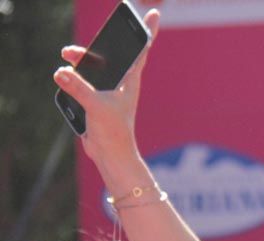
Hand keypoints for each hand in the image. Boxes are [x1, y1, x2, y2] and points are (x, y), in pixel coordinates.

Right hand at [53, 10, 159, 181]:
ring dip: (80, 61)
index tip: (154, 13)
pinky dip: (76, 76)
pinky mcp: (98, 99)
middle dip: (93, 46)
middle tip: (71, 50)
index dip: (147, 31)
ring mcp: (110, 90)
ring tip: (65, 57)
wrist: (111, 154)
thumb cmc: (113, 132)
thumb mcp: (96, 107)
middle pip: (110, 54)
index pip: (141, 50)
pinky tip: (67, 77)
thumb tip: (61, 72)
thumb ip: (79, 88)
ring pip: (95, 66)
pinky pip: (86, 80)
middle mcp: (122, 82)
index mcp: (130, 80)